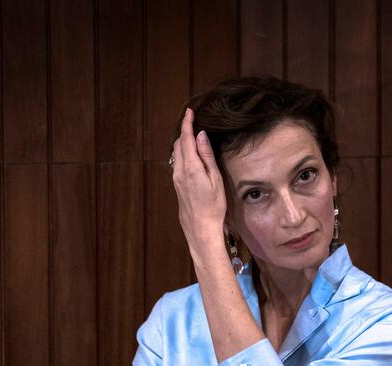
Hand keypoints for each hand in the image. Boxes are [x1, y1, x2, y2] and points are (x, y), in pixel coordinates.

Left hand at [171, 108, 226, 246]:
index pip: (186, 139)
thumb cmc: (213, 206)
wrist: (200, 228)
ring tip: (192, 134)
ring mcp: (176, 178)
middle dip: (184, 130)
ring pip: (176, 153)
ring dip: (183, 141)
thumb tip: (201, 136)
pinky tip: (190, 153)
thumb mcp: (215, 179)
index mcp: (190, 167)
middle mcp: (179, 171)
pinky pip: (177, 162)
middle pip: (178, 144)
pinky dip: (182, 152)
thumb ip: (207, 156)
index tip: (190, 112)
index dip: (187, 123)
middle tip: (193, 121)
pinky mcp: (177, 185)